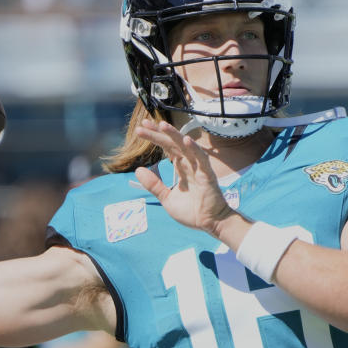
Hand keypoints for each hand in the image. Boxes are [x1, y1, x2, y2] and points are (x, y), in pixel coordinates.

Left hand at [133, 119, 235, 235]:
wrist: (209, 223)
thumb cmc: (192, 211)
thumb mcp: (166, 198)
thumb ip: (154, 184)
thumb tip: (138, 170)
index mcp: (181, 167)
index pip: (166, 147)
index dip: (155, 137)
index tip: (142, 128)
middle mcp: (189, 163)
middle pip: (172, 144)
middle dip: (158, 134)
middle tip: (143, 124)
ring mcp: (198, 167)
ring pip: (185, 146)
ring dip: (174, 135)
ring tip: (161, 125)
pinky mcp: (207, 174)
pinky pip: (201, 158)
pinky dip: (194, 148)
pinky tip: (186, 140)